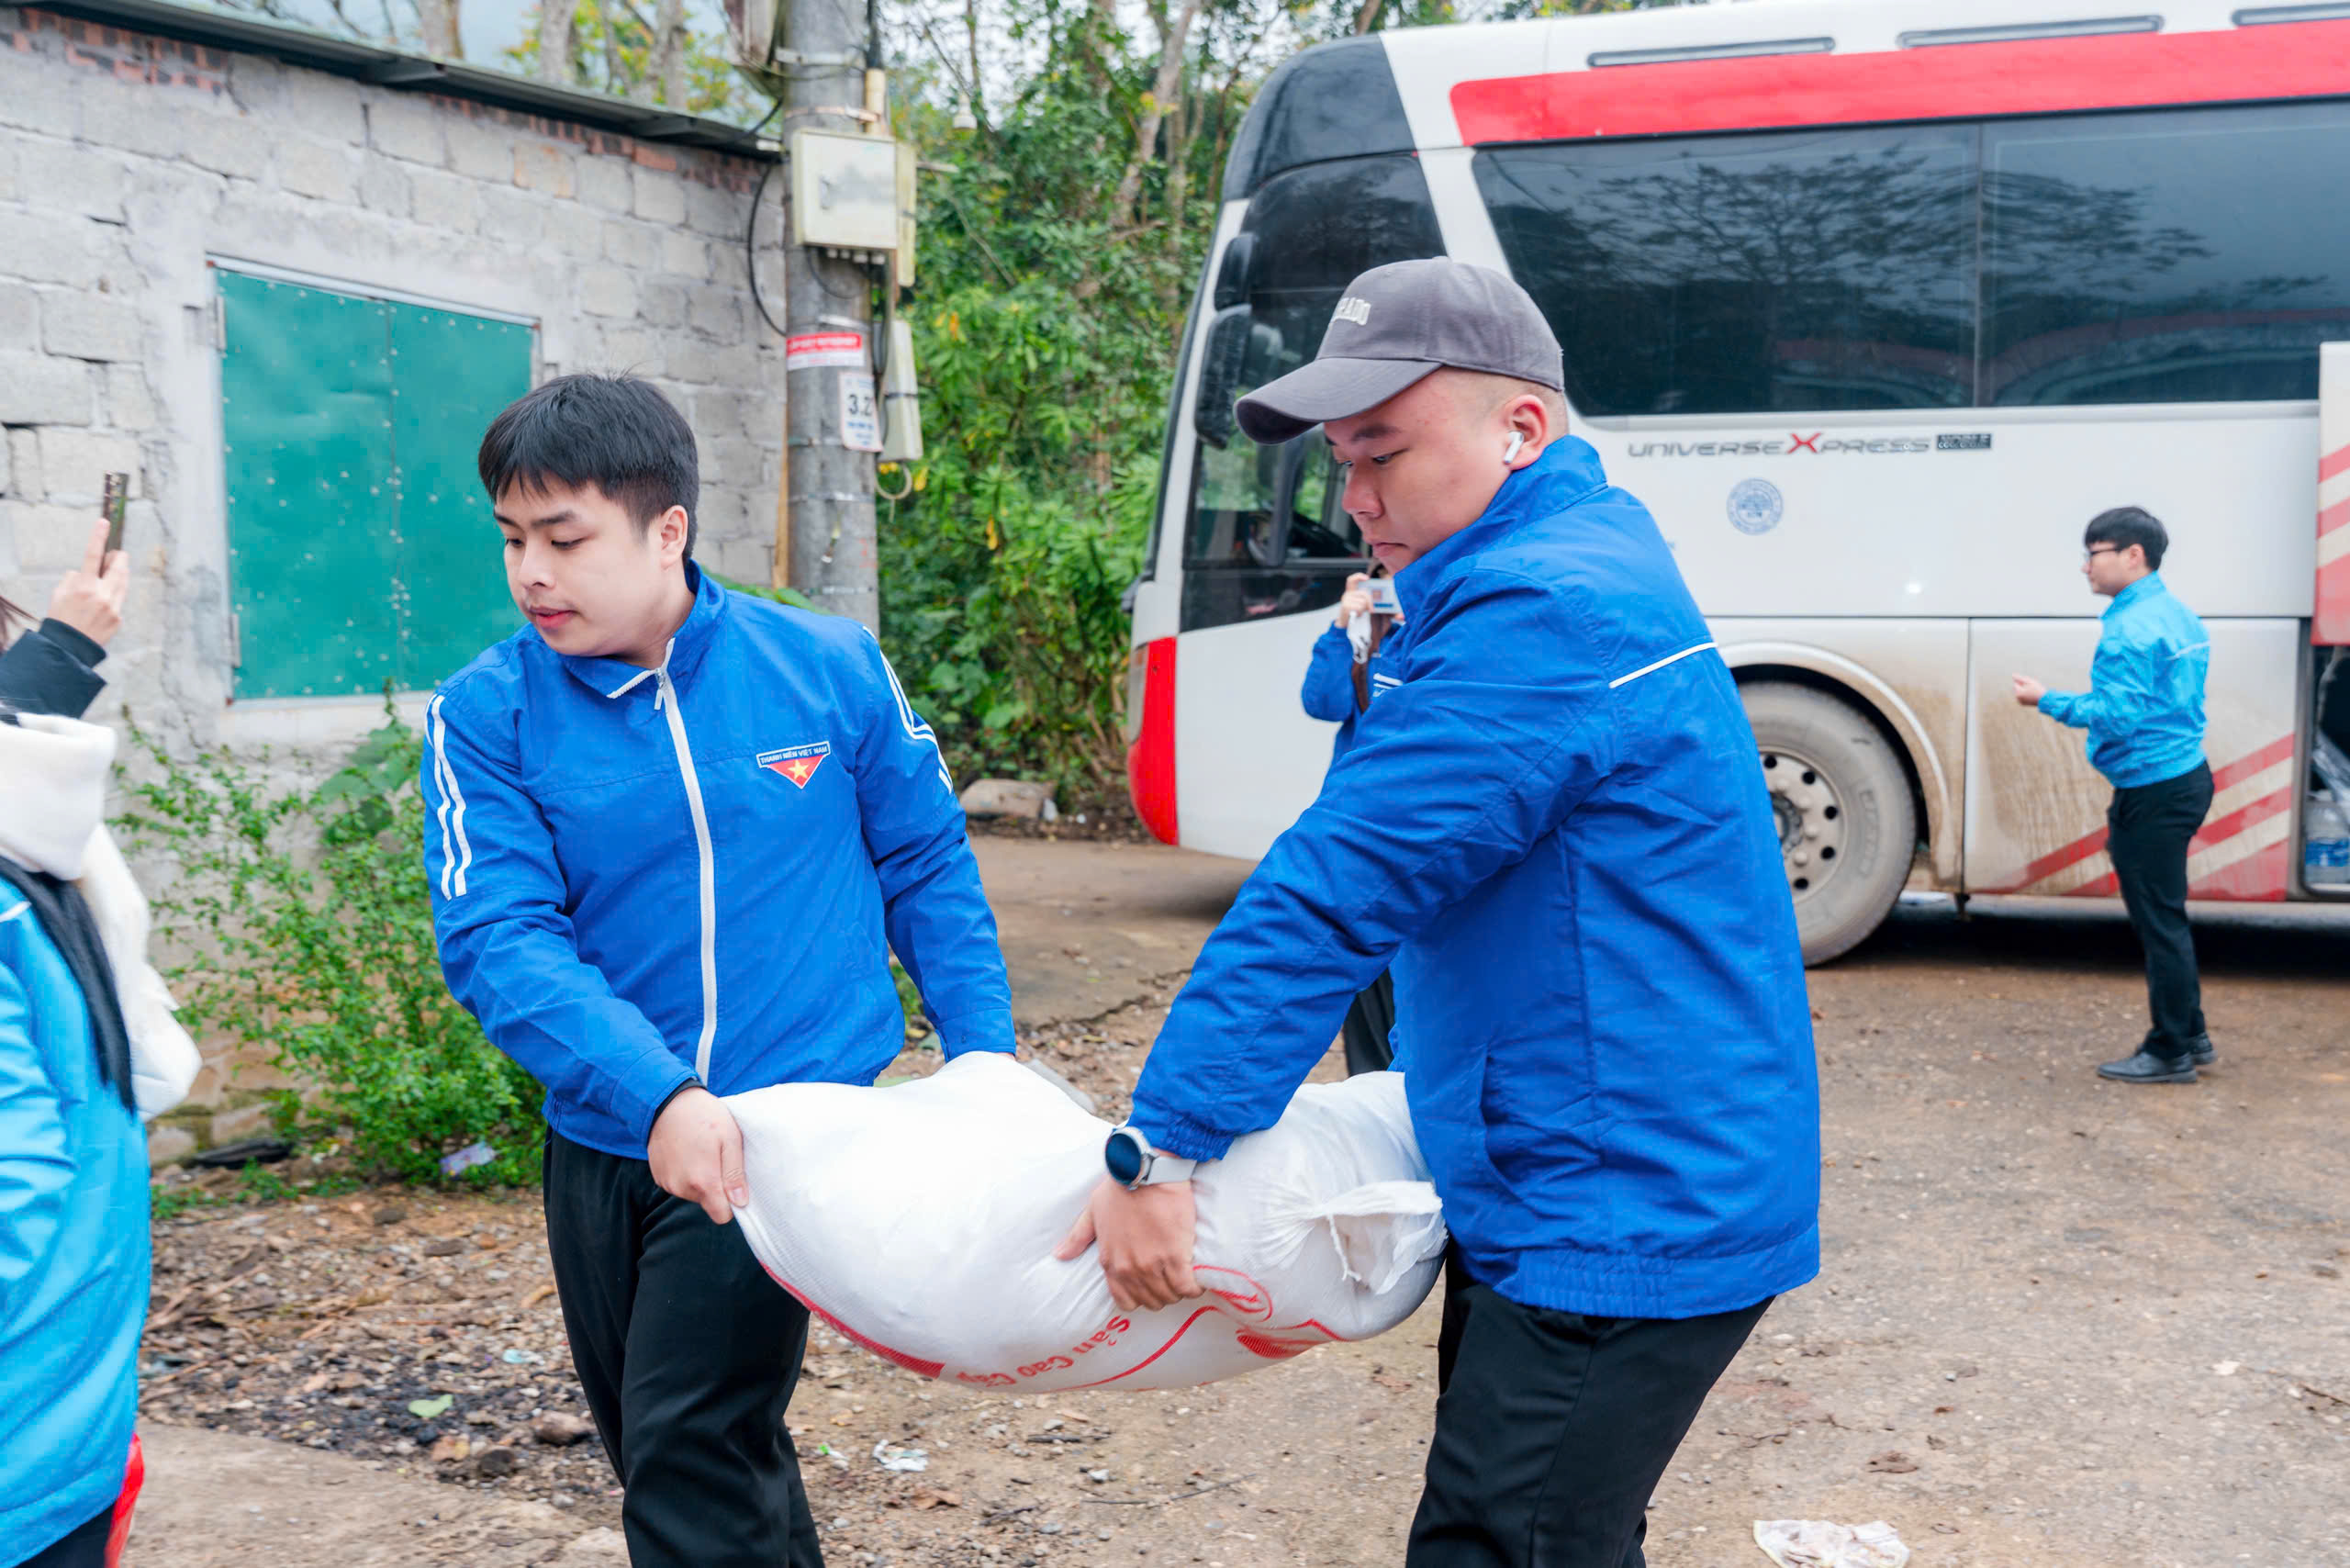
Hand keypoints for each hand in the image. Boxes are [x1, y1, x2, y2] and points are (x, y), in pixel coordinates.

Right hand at [46, 518, 128, 647]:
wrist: (68, 648)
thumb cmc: (60, 618)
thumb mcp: (59, 594)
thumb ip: (73, 579)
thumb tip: (85, 571)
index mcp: (83, 586)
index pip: (91, 555)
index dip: (98, 536)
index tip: (104, 522)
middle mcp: (101, 595)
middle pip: (119, 568)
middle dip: (119, 558)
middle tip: (117, 554)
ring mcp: (113, 607)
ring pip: (123, 583)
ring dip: (120, 574)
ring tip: (113, 571)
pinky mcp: (119, 618)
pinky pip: (119, 600)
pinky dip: (114, 596)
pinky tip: (104, 602)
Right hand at [646, 1086, 746, 1223]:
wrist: (667, 1101)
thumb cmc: (704, 1116)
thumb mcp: (730, 1139)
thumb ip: (735, 1174)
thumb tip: (740, 1202)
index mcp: (703, 1181)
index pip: (721, 1216)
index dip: (731, 1204)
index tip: (734, 1185)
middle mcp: (682, 1187)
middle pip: (707, 1202)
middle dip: (715, 1186)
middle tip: (716, 1157)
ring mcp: (667, 1183)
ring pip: (693, 1193)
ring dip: (699, 1179)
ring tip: (701, 1151)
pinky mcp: (659, 1177)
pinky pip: (679, 1184)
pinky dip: (685, 1173)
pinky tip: (687, 1152)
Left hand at [1054, 1175, 1204, 1312]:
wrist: (1145, 1171)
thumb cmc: (1119, 1187)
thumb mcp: (1092, 1211)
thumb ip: (1078, 1237)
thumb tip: (1059, 1255)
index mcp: (1111, 1262)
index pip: (1126, 1300)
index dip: (1141, 1295)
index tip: (1151, 1282)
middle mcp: (1130, 1268)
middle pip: (1152, 1301)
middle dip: (1162, 1292)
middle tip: (1171, 1277)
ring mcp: (1153, 1264)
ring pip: (1170, 1296)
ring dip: (1179, 1289)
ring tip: (1185, 1275)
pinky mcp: (1176, 1256)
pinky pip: (1188, 1287)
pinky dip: (1194, 1286)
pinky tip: (1196, 1277)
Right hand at [1333, 572, 1371, 628]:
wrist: (1344, 622)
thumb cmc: (1354, 612)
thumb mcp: (1360, 604)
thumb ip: (1365, 600)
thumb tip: (1371, 604)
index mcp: (1350, 592)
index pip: (1351, 580)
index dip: (1358, 576)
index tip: (1367, 578)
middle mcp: (1347, 594)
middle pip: (1363, 593)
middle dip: (1370, 601)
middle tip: (1371, 609)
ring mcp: (1346, 599)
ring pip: (1363, 602)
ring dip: (1363, 609)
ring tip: (1358, 612)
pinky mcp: (1346, 606)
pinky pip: (1359, 607)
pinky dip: (1360, 612)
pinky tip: (1355, 614)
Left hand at [2012, 674, 2045, 706]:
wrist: (2044, 699)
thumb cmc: (2037, 689)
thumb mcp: (2029, 681)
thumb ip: (2020, 678)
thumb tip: (2013, 675)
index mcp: (2018, 692)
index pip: (2016, 683)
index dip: (2022, 683)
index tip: (2029, 685)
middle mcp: (2017, 698)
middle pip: (2016, 688)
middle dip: (2021, 687)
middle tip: (2030, 689)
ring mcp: (2019, 701)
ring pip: (2018, 692)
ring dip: (2022, 691)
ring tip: (2031, 692)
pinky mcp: (2022, 704)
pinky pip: (2020, 697)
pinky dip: (2024, 695)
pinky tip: (2030, 696)